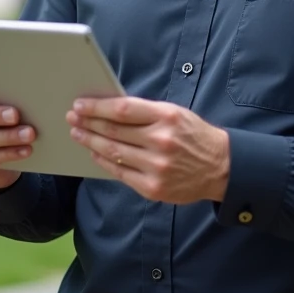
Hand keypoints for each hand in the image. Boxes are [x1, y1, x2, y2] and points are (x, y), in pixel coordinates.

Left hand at [66, 97, 229, 203]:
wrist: (220, 168)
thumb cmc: (194, 136)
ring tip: (78, 133)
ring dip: (91, 141)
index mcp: (167, 117)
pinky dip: (103, 162)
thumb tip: (110, 108)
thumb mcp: (175, 114)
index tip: (81, 104)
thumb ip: (146, 112)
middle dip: (89, 123)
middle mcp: (161, 142)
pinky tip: (94, 153)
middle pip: (114, 131)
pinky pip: (120, 173)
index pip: (123, 109)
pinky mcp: (153, 188)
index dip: (97, 107)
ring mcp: (156, 167)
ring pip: (113, 152)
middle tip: (72, 117)